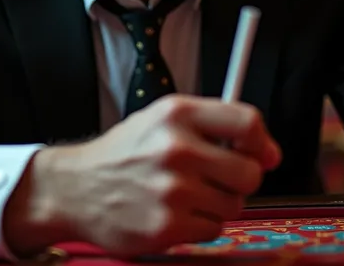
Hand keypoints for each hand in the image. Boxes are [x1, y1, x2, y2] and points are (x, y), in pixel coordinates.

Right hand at [3, 96, 280, 256]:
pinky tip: (175, 211)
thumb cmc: (124, 152)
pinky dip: (200, 225)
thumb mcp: (162, 119)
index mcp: (176, 113)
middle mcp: (176, 148)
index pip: (247, 121)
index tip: (263, 153)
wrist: (76, 187)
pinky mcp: (166, 226)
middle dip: (240, 179)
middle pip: (249, 171)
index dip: (262, 141)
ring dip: (219, 203)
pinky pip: (213, 230)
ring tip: (187, 193)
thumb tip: (268, 151)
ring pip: (234, 205)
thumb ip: (212, 125)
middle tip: (217, 177)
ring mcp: (171, 189)